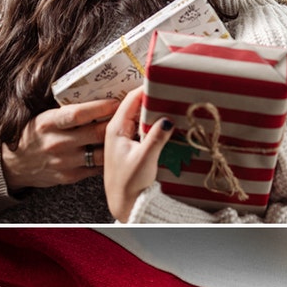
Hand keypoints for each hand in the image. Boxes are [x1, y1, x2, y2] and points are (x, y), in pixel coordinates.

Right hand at [1, 99, 118, 189]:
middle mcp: (56, 143)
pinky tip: (115, 150)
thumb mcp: (42, 117)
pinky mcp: (70, 176)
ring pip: (100, 153)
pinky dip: (108, 158)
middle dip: (115, 123)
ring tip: (127, 133)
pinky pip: (96, 167)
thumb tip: (96, 94)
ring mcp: (64, 162)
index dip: (99, 107)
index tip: (115, 101)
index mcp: (47, 123)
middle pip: (95, 133)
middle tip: (130, 115)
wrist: (14, 165)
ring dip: (116, 143)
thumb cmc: (32, 135)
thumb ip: (65, 110)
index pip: (77, 114)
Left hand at [103, 87, 174, 222]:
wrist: (124, 204)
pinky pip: (142, 127)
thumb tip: (168, 118)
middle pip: (135, 105)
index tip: (161, 81)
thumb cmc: (130, 184)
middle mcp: (118, 130)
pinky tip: (165, 122)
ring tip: (170, 103)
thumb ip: (156, 137)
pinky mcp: (131, 146)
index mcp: (116, 128)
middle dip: (151, 98)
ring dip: (153, 111)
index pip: (131, 99)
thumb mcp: (145, 159)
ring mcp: (124, 137)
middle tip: (169, 90)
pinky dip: (153, 123)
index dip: (146, 88)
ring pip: (140, 116)